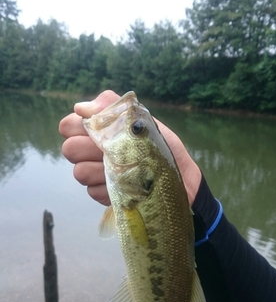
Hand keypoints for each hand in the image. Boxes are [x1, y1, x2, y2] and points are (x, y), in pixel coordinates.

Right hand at [59, 90, 201, 205]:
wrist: (180, 175)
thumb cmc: (159, 146)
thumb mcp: (140, 120)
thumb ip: (111, 107)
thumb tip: (80, 107)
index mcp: (99, 131)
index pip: (68, 125)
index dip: (76, 126)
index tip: (95, 130)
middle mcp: (93, 152)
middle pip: (69, 150)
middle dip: (87, 148)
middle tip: (109, 149)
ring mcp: (97, 175)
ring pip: (79, 172)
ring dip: (100, 169)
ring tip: (123, 167)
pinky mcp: (103, 194)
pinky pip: (93, 191)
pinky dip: (109, 187)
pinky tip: (126, 184)